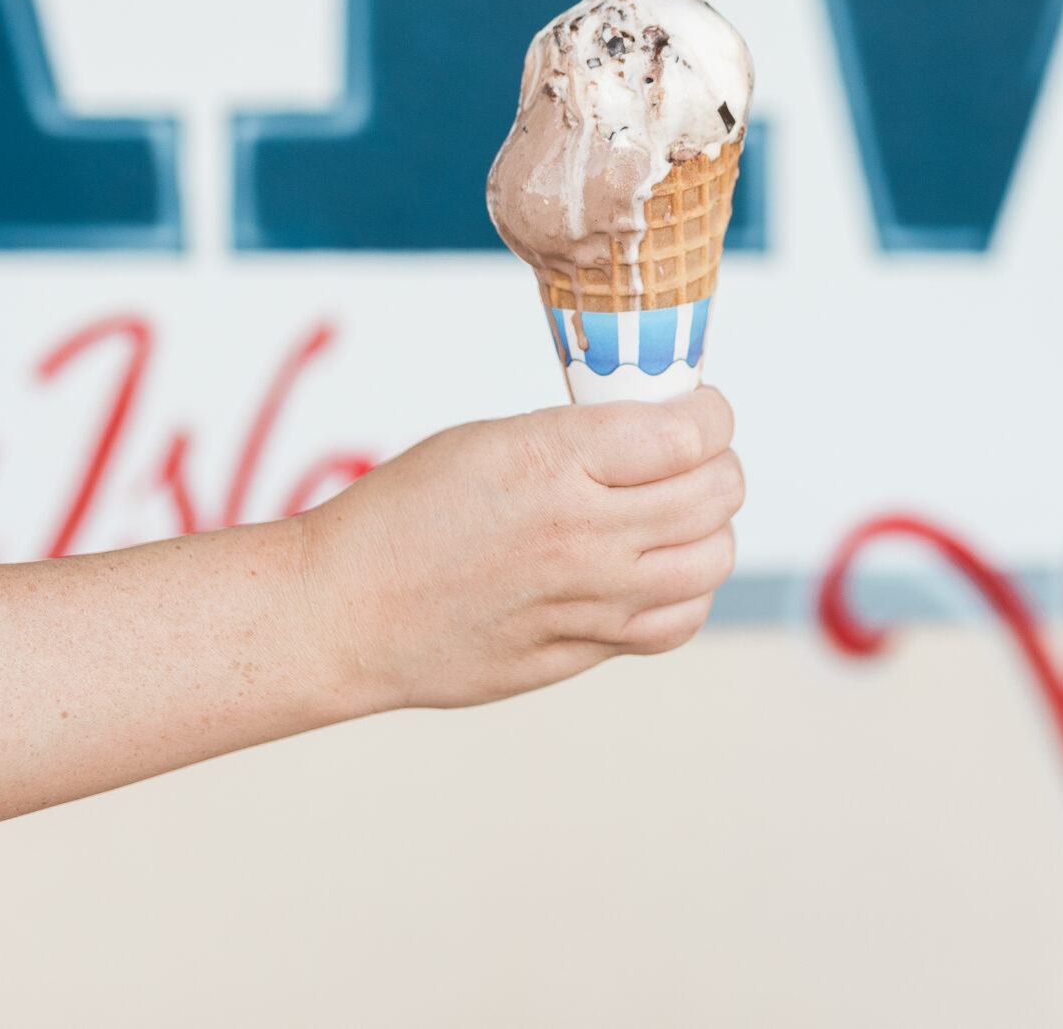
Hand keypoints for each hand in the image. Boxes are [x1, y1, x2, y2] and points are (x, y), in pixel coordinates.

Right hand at [297, 388, 741, 710]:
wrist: (342, 610)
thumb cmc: (401, 514)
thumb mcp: (492, 439)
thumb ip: (583, 438)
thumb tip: (660, 433)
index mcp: (556, 460)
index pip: (693, 432)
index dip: (712, 413)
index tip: (702, 410)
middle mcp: (584, 533)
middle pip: (717, 494)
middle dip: (719, 464)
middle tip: (694, 458)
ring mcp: (588, 601)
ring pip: (711, 561)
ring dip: (711, 530)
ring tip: (681, 515)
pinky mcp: (580, 652)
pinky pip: (673, 623)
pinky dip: (686, 594)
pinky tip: (661, 574)